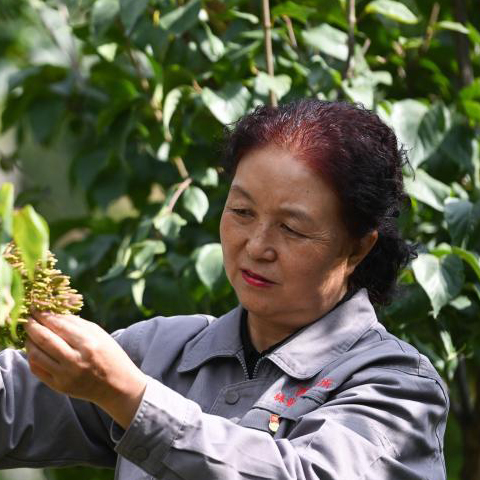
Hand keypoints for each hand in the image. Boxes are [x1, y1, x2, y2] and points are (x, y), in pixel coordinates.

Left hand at [24, 312, 146, 428]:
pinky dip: (32, 357)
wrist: (117, 386)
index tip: (36, 307)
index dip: (44, 315)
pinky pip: (37, 369)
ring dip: (28, 341)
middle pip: (44, 339)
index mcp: (89, 344)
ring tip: (29, 333)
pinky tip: (34, 349)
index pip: (59, 325)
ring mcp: (66, 375)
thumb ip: (77, 323)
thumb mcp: (100, 335)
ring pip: (36, 354)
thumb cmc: (110, 355)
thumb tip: (54, 313)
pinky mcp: (59, 387)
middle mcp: (76, 360)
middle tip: (26, 317)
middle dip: (32, 325)